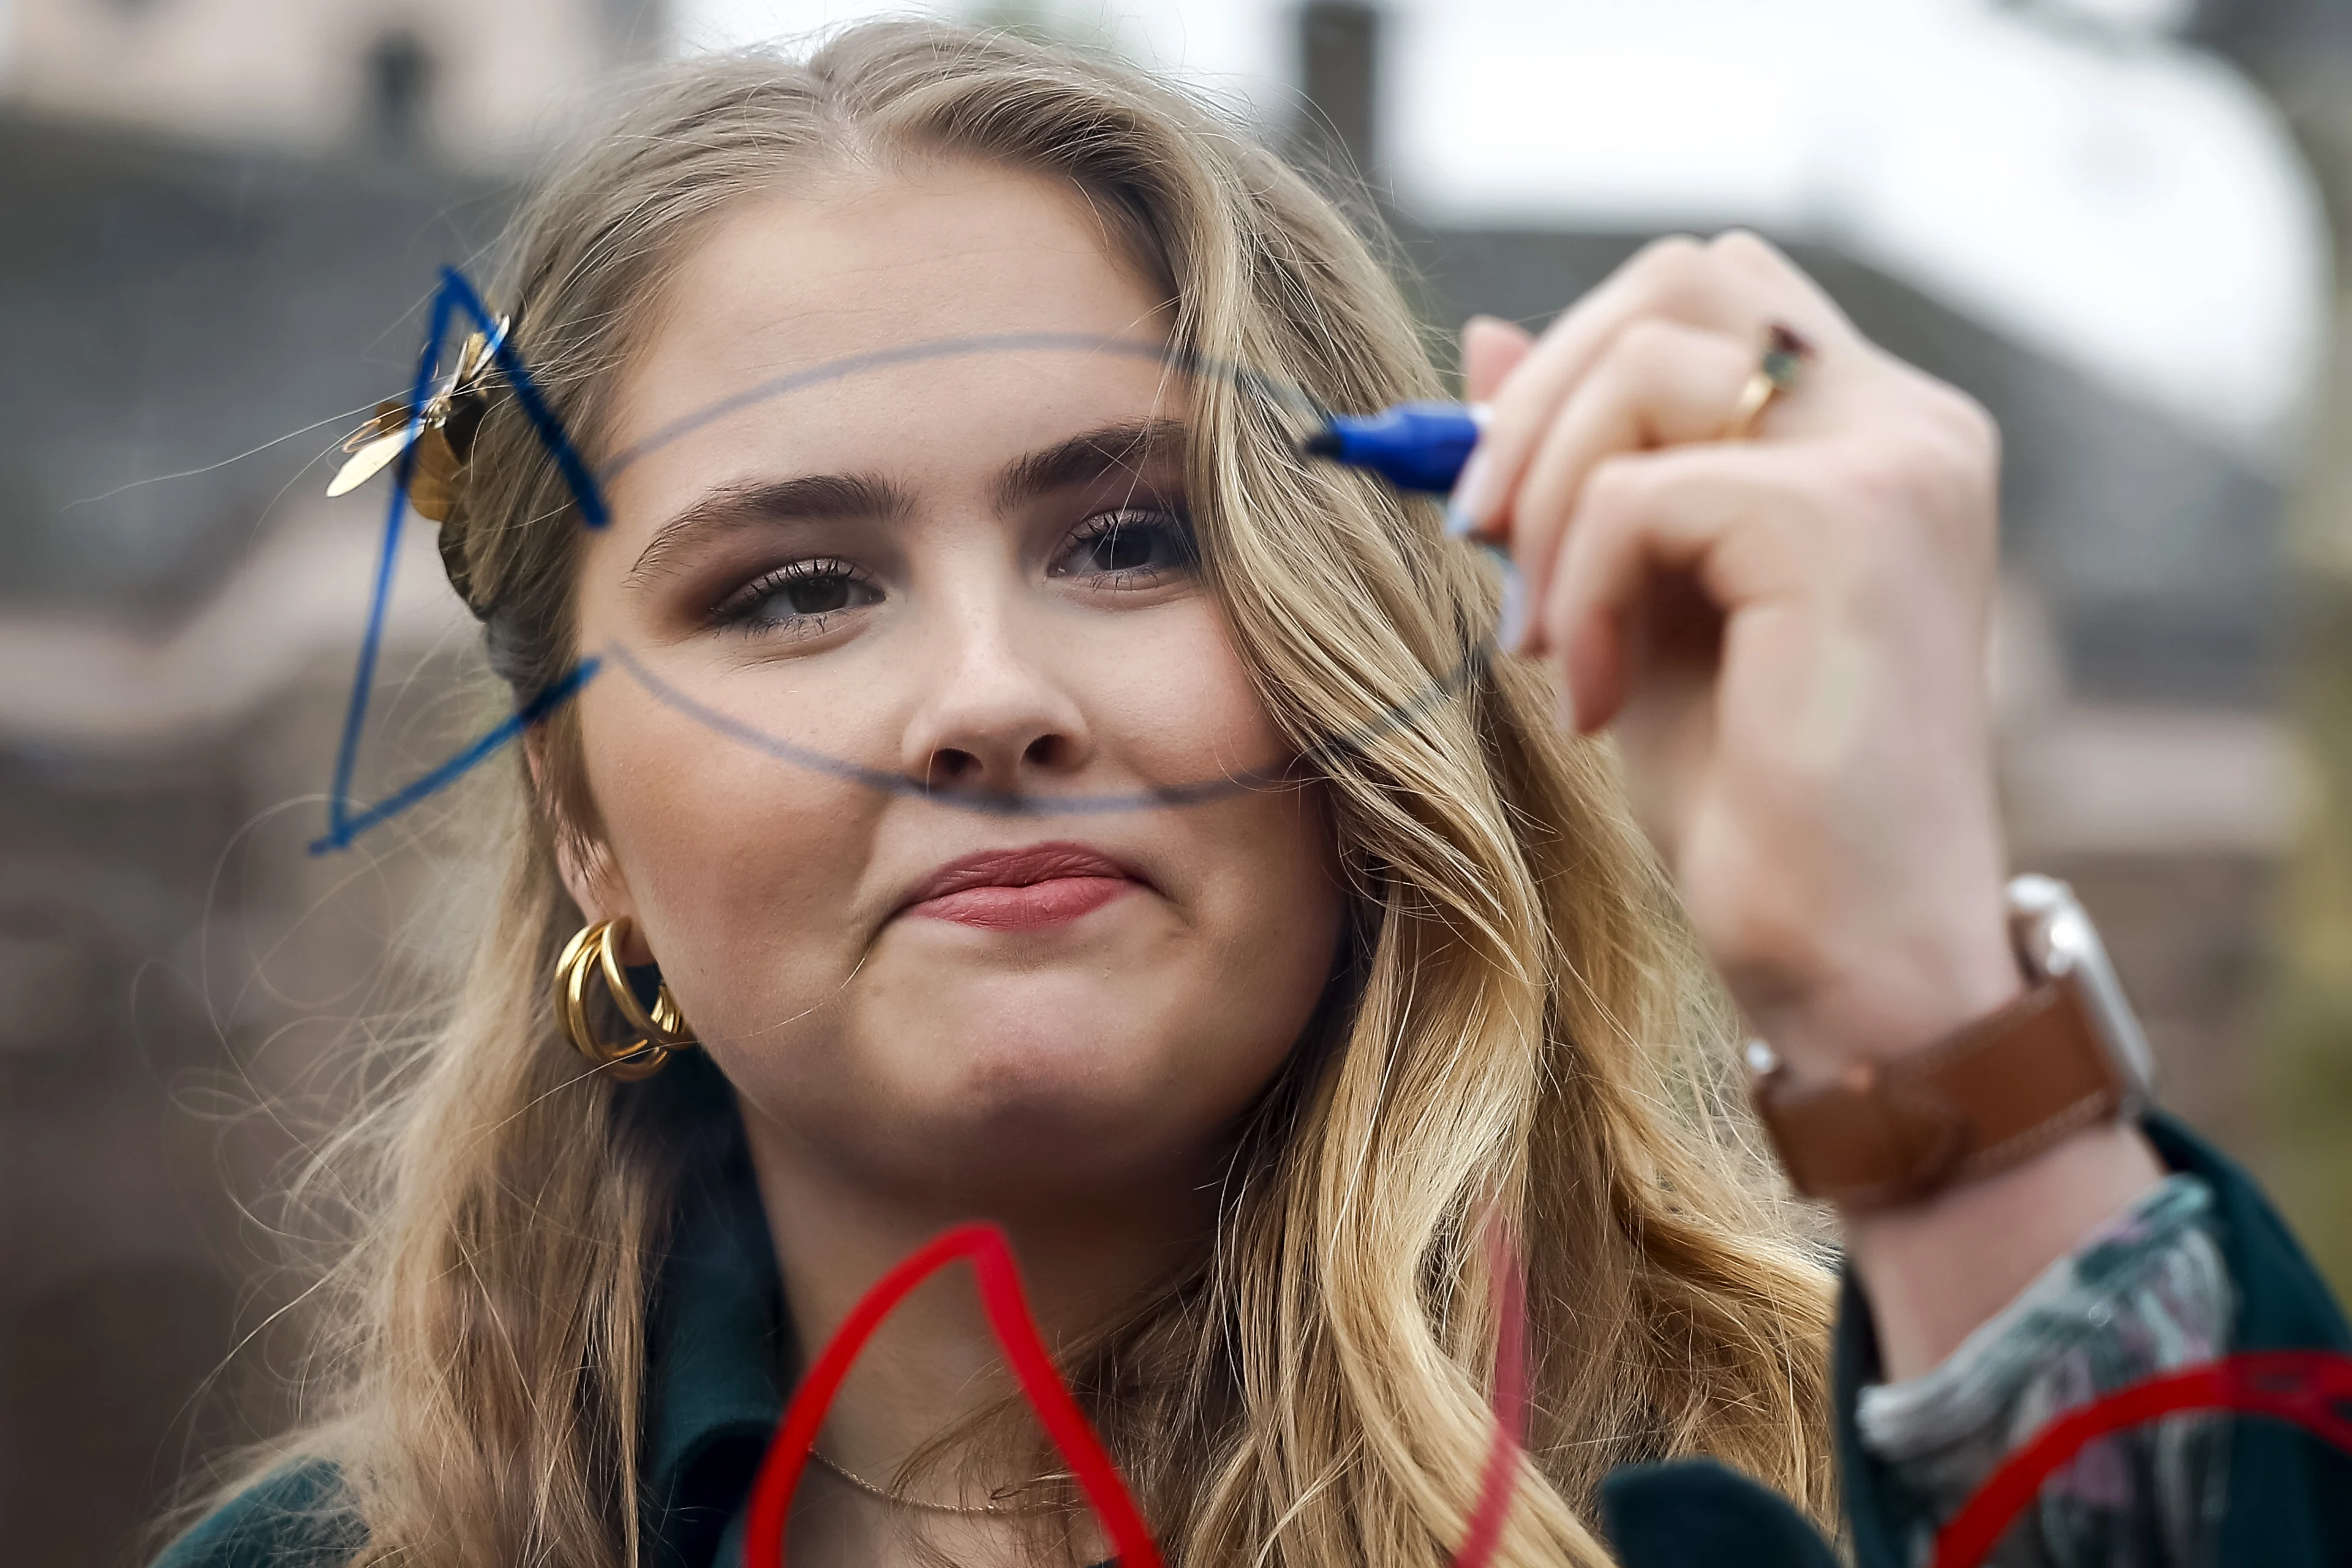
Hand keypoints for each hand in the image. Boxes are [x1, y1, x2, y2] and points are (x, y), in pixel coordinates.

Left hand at [1457, 232, 2164, 1374]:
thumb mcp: (1638, 604)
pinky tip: (1594, 697)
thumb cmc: (1754, 802)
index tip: (1499, 496)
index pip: (1709, 287)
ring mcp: (1896, 462)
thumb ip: (1585, 468)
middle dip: (1546, 394)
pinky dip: (1582, 583)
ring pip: (1653, 359)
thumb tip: (1484, 336)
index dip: (1577, 357)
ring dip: (1551, 495)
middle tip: (1482, 534)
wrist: (1849, 954)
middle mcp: (1908, 421)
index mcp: (1874, 431)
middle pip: (1684, 275)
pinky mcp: (1850, 525)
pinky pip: (1643, 486)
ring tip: (1546, 640)